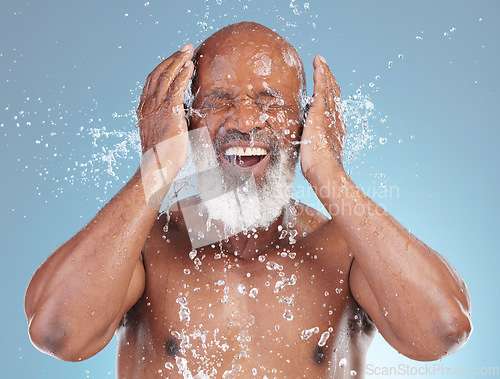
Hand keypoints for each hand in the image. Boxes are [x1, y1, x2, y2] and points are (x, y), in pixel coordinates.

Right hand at [137, 44, 193, 174]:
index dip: (163, 68)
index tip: (174, 60)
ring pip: (165, 76)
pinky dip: (182, 74)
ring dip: (177, 61)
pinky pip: (175, 87)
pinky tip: (189, 66)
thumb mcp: (161, 135)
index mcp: (144, 110)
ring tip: (187, 51)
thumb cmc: (163, 157)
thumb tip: (177, 119)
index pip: (152, 82)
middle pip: (157, 74)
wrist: (158, 167)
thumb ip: (166, 123)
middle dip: (171, 59)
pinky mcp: (169, 112)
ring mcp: (156, 108)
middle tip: (183, 48)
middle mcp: (147, 105)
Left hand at [300, 55, 345, 182]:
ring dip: (324, 73)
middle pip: (334, 94)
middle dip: (329, 79)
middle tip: (324, 67)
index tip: (325, 87)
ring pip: (329, 88)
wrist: (325, 170)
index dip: (330, 95)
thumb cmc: (319, 169)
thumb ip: (312, 149)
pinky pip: (321, 89)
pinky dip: (321, 75)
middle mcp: (335, 119)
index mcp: (334, 129)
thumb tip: (305, 154)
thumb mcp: (315, 155)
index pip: (332, 108)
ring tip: (320, 61)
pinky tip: (318, 65)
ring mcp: (329, 115)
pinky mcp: (320, 112)